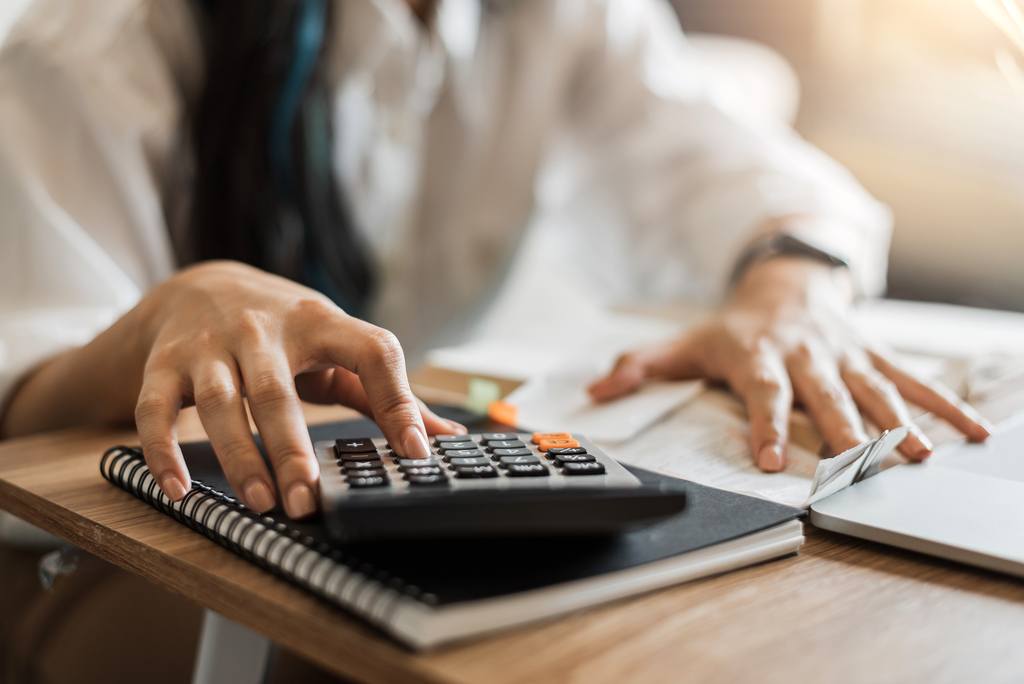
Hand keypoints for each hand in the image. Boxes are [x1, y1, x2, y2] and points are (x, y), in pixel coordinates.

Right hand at [125, 262, 460, 515]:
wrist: (198, 285)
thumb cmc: (286, 329)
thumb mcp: (337, 345)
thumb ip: (387, 392)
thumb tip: (449, 439)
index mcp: (321, 323)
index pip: (371, 351)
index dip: (397, 400)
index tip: (416, 453)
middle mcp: (261, 331)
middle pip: (276, 391)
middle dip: (292, 448)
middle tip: (307, 501)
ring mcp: (208, 347)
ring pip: (219, 403)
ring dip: (238, 454)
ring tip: (261, 502)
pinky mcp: (164, 365)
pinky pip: (157, 410)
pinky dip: (162, 451)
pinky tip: (179, 490)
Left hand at [588, 258, 992, 470]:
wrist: (786, 282)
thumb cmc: (734, 326)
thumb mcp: (685, 342)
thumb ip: (641, 367)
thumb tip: (596, 391)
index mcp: (759, 356)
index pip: (763, 393)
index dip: (764, 426)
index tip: (766, 460)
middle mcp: (807, 356)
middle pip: (827, 396)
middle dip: (844, 432)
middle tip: (859, 467)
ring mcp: (846, 356)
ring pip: (877, 391)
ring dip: (901, 425)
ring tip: (921, 458)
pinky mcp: (874, 357)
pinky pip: (914, 381)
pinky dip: (945, 407)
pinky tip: (972, 435)